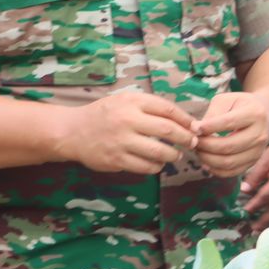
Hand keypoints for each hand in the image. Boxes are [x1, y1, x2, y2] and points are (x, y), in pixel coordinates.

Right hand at [56, 91, 196, 174]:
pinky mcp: (116, 160)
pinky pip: (145, 166)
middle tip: (192, 143)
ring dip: (173, 155)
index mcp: (132, 101)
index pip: (168, 109)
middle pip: (168, 130)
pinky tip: (158, 163)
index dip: (186, 119)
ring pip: (159, 151)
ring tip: (176, 155)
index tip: (195, 127)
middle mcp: (127, 120)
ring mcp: (121, 141)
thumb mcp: (126, 101)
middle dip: (185, 138)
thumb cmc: (106, 114)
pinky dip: (157, 166)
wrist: (72, 131)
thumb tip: (186, 121)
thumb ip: (152, 107)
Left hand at [195, 92, 268, 178]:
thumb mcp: (226, 100)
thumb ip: (212, 113)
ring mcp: (258, 151)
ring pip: (229, 162)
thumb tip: (196, 130)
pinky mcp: (253, 162)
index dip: (208, 127)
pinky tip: (206, 161)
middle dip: (206, 145)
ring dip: (208, 158)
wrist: (258, 117)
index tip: (194, 128)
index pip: (229, 123)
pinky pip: (231, 172)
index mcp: (255, 114)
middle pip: (228, 146)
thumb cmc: (238, 106)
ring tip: (198, 150)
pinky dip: (215, 169)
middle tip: (193, 141)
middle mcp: (260, 134)